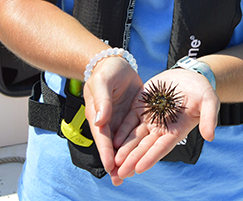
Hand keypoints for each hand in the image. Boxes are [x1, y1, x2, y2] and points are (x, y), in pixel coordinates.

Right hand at [82, 55, 143, 185]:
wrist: (115, 62)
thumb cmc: (106, 71)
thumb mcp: (103, 82)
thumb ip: (102, 101)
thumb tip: (99, 120)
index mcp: (99, 115)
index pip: (103, 137)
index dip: (106, 152)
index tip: (111, 166)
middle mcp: (109, 121)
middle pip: (112, 146)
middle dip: (115, 163)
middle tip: (120, 181)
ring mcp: (121, 119)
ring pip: (124, 142)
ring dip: (127, 157)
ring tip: (132, 173)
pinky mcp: (132, 114)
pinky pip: (135, 131)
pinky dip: (137, 144)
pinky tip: (144, 154)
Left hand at [112, 68, 219, 178]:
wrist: (189, 75)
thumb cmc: (201, 90)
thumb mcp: (209, 101)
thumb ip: (209, 118)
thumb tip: (210, 136)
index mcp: (176, 130)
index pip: (161, 147)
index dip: (151, 157)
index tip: (139, 168)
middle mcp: (160, 128)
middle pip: (144, 147)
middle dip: (132, 160)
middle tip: (121, 172)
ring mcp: (149, 119)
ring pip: (133, 137)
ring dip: (124, 150)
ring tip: (114, 162)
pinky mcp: (140, 107)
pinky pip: (128, 121)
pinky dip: (121, 131)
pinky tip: (112, 140)